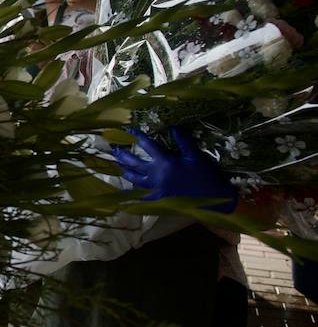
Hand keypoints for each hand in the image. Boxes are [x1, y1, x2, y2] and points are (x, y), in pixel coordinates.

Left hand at [112, 127, 237, 212]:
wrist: (213, 198)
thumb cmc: (205, 175)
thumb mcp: (195, 156)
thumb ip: (183, 141)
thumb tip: (173, 127)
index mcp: (165, 162)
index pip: (148, 146)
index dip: (138, 136)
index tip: (128, 130)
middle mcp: (156, 175)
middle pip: (135, 163)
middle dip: (123, 156)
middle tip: (114, 150)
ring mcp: (156, 188)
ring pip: (134, 179)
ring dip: (125, 172)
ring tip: (117, 166)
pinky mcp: (158, 199)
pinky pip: (142, 197)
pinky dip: (133, 194)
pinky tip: (127, 192)